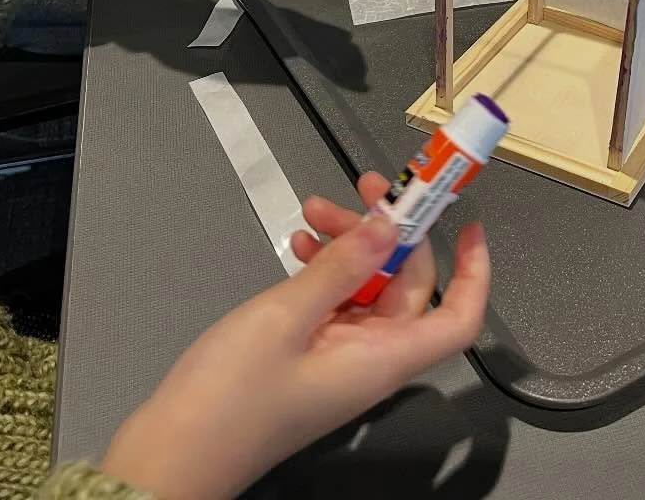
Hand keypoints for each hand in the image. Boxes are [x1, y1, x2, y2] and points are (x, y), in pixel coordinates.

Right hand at [101, 173, 489, 499]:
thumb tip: (391, 226)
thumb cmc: (229, 397)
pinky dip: (325, 271)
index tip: (467, 225)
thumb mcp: (287, 316)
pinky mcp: (306, 359)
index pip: (457, 318)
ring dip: (350, 246)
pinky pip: (334, 305)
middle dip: (389, 233)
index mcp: (383, 359)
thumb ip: (343, 267)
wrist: (170, 455)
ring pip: (367, 289)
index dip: (473, 271)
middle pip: (407, 287)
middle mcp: (370, 361)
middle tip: (362, 189)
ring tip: (313, 211)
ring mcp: (338, 361)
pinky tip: (299, 247)